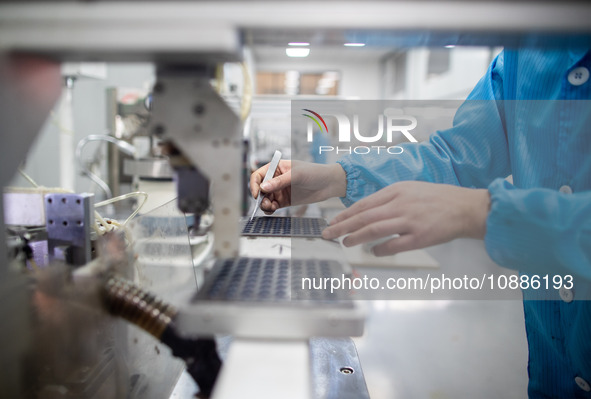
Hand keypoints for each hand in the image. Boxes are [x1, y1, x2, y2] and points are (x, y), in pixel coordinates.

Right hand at [249, 161, 346, 212]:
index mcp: (276, 167)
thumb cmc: (314, 173)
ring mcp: (280, 191)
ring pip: (265, 199)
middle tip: (265, 203)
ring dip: (264, 204)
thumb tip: (263, 187)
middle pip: (260, 189)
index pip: (258, 175)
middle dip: (260, 197)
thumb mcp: (296, 175)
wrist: (329, 184)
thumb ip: (279, 181)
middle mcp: (276, 179)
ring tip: (270, 207)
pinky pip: (272, 206)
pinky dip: (270, 209)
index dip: (254, 184)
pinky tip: (273, 209)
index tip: (257, 193)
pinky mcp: (284, 201)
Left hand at [322, 181, 489, 255]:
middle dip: (343, 226)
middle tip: (328, 234)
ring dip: (356, 237)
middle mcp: (401, 204)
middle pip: (364, 216)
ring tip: (345, 242)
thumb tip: (365, 211)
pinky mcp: (420, 237)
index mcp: (397, 191)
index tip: (332, 221)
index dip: (345, 214)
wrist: (465, 208)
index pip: (364, 203)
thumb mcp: (410, 189)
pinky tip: (372, 252)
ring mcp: (410, 221)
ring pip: (375, 229)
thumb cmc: (437, 199)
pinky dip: (380, 249)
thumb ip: (388, 199)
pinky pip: (394, 245)